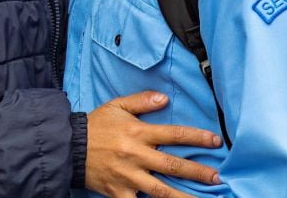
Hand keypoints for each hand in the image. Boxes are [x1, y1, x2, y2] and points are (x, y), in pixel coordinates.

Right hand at [85, 91, 222, 197]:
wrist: (69, 146)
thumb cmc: (96, 124)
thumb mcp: (117, 105)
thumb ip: (142, 101)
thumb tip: (165, 99)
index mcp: (138, 132)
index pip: (174, 134)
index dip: (197, 137)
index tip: (216, 141)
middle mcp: (136, 155)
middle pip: (173, 165)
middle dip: (198, 171)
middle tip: (217, 177)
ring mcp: (128, 176)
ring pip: (161, 190)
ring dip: (183, 197)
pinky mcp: (118, 192)